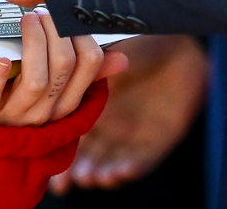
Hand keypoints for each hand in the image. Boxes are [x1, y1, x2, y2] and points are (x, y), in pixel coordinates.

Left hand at [0, 7, 126, 126]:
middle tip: (42, 11)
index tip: (66, 15)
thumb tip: (123, 58)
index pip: (90, 63)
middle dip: (56, 31)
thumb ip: (89, 73)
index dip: (81, 33)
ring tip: (28, 19)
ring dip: (34, 43)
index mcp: (68, 100)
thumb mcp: (58, 92)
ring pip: (36, 80)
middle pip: (63, 66)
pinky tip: (0, 58)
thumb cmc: (26, 103)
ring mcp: (17, 114)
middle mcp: (47, 109)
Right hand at [50, 33, 206, 192]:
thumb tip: (53, 72)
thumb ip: (84, 72)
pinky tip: (119, 172)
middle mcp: (113, 126)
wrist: (178, 46)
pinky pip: (144, 160)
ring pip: (114, 162)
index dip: (62, 151)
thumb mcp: (105, 58)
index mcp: (96, 108)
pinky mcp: (159, 140)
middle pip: (91, 157)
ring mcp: (135, 134)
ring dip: (101, 173)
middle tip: (68, 180)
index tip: (49, 164)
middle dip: (79, 170)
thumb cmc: (139, 47)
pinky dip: (131, 169)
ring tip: (91, 177)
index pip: (74, 137)